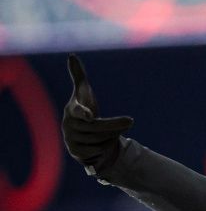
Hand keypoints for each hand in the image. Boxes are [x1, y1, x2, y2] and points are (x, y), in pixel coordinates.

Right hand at [61, 53, 133, 175]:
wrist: (85, 137)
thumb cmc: (86, 112)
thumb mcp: (85, 94)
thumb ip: (78, 76)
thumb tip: (71, 55)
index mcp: (72, 111)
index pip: (78, 111)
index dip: (83, 112)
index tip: (90, 114)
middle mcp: (70, 127)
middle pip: (99, 127)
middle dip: (115, 125)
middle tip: (130, 121)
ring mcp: (72, 142)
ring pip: (101, 140)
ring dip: (111, 136)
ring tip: (109, 134)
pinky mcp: (79, 155)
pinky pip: (100, 151)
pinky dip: (107, 148)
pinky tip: (104, 146)